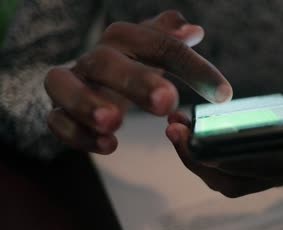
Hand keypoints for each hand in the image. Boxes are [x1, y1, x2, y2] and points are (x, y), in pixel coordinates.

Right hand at [45, 10, 231, 153]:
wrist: (89, 79)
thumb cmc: (130, 64)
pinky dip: (78, 134)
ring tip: (115, 122)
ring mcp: (71, 83)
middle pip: (107, 61)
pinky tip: (107, 145)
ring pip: (64, 84)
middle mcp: (95, 57)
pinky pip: (57, 120)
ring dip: (88, 103)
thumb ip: (169, 39)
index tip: (223, 94)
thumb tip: (194, 29)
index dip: (193, 67)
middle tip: (167, 101)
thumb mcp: (152, 50)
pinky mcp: (58, 110)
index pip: (159, 45)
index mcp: (124, 39)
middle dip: (136, 81)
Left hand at [166, 71, 282, 197]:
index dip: (225, 158)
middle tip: (174, 129)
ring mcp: (266, 175)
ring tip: (175, 128)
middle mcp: (280, 174)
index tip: (195, 138)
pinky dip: (202, 156)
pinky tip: (188, 132)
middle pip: (232, 181)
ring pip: (223, 180)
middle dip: (197, 159)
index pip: (258, 168)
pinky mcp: (254, 168)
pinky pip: (223, 172)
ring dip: (194, 159)